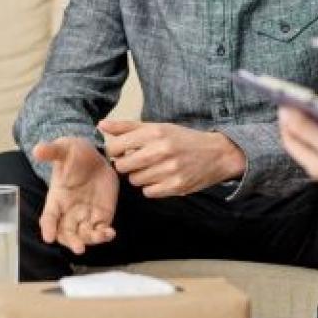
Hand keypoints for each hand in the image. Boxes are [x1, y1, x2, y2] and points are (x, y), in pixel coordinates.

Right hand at [32, 137, 118, 254]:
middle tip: (78, 247)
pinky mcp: (101, 216)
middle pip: (66, 233)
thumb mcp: (64, 148)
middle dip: (71, 241)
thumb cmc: (75, 154)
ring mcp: (85, 216)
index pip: (49, 217)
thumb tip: (37, 148)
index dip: (48, 227)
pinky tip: (110, 233)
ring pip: (84, 235)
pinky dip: (105, 235)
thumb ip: (52, 151)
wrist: (96, 157)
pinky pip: (101, 230)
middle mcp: (69, 212)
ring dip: (90, 239)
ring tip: (100, 236)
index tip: (48, 237)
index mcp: (56, 199)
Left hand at [97, 120, 245, 197]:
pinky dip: (152, 187)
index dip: (115, 152)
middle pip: (122, 166)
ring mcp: (169, 170)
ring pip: (135, 181)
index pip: (115, 147)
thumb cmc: (183, 139)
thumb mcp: (158, 127)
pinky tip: (162, 178)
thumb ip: (127, 127)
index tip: (123, 152)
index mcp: (155, 132)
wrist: (216, 153)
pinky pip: (148, 192)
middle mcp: (161, 150)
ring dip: (140, 177)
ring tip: (154, 169)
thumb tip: (101, 125)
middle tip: (138, 162)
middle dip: (126, 165)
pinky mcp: (176, 186)